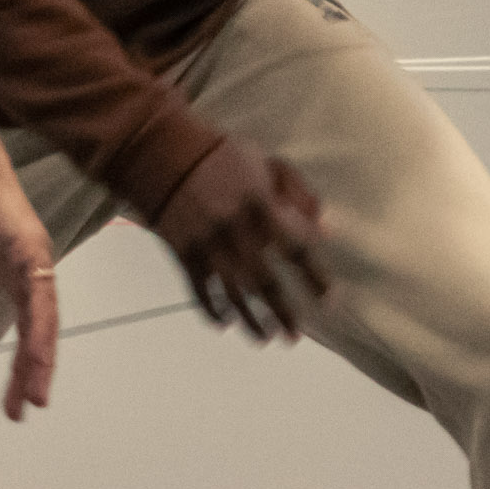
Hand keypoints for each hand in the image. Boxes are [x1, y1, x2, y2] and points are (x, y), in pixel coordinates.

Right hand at [0, 163, 59, 420]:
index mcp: (13, 270)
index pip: (23, 325)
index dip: (20, 362)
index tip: (13, 399)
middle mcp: (32, 267)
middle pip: (38, 329)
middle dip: (32, 371)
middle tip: (25, 408)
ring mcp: (35, 257)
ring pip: (44, 318)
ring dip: (40, 357)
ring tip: (35, 395)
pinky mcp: (31, 247)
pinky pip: (40, 294)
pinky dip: (40, 325)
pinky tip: (37, 354)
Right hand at [152, 137, 327, 341]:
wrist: (161, 151)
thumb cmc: (221, 157)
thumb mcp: (264, 163)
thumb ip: (297, 194)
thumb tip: (325, 231)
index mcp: (259, 204)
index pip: (297, 248)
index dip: (316, 277)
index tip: (328, 300)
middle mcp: (235, 229)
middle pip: (266, 283)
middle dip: (284, 313)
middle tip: (296, 336)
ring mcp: (207, 243)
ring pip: (233, 295)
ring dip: (252, 322)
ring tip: (268, 338)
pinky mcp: (183, 252)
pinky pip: (200, 291)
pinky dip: (213, 312)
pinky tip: (226, 323)